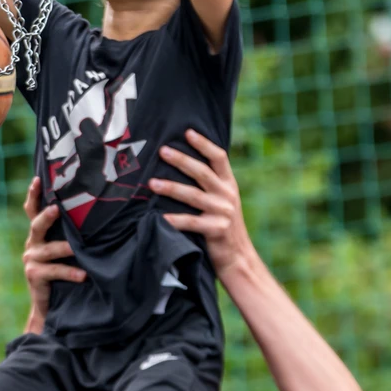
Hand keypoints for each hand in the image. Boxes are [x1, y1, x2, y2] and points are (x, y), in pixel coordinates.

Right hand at [21, 177, 85, 330]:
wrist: (48, 305)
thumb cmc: (62, 272)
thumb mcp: (63, 250)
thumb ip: (69, 234)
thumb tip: (94, 211)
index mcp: (38, 235)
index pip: (32, 210)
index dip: (33, 194)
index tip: (38, 179)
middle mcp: (32, 244)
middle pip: (37, 225)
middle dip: (46, 216)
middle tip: (56, 208)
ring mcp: (31, 260)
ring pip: (49, 250)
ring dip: (64, 247)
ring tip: (76, 247)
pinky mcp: (34, 275)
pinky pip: (54, 271)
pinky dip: (70, 272)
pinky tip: (83, 275)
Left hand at [148, 130, 255, 277]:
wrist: (238, 259)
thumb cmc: (222, 228)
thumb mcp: (223, 202)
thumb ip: (211, 185)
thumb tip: (183, 165)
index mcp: (229, 184)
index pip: (218, 157)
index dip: (204, 143)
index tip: (188, 132)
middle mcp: (227, 195)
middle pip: (202, 172)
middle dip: (181, 160)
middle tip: (162, 150)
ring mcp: (222, 212)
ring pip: (193, 195)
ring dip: (170, 187)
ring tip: (151, 183)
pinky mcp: (216, 230)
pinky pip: (190, 222)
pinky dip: (173, 219)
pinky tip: (157, 217)